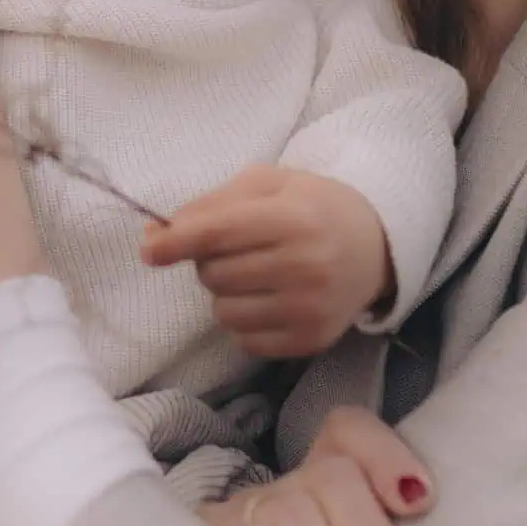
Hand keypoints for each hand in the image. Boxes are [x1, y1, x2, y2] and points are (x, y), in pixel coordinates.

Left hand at [141, 166, 394, 357]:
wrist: (377, 245)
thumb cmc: (312, 206)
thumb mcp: (267, 185)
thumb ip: (210, 205)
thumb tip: (155, 237)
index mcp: (293, 218)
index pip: (218, 234)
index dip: (176, 242)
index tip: (149, 250)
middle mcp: (305, 266)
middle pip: (214, 275)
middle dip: (210, 262)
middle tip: (238, 249)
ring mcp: (310, 308)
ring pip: (224, 312)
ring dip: (225, 294)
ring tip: (255, 275)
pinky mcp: (311, 340)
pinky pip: (245, 341)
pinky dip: (244, 322)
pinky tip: (268, 300)